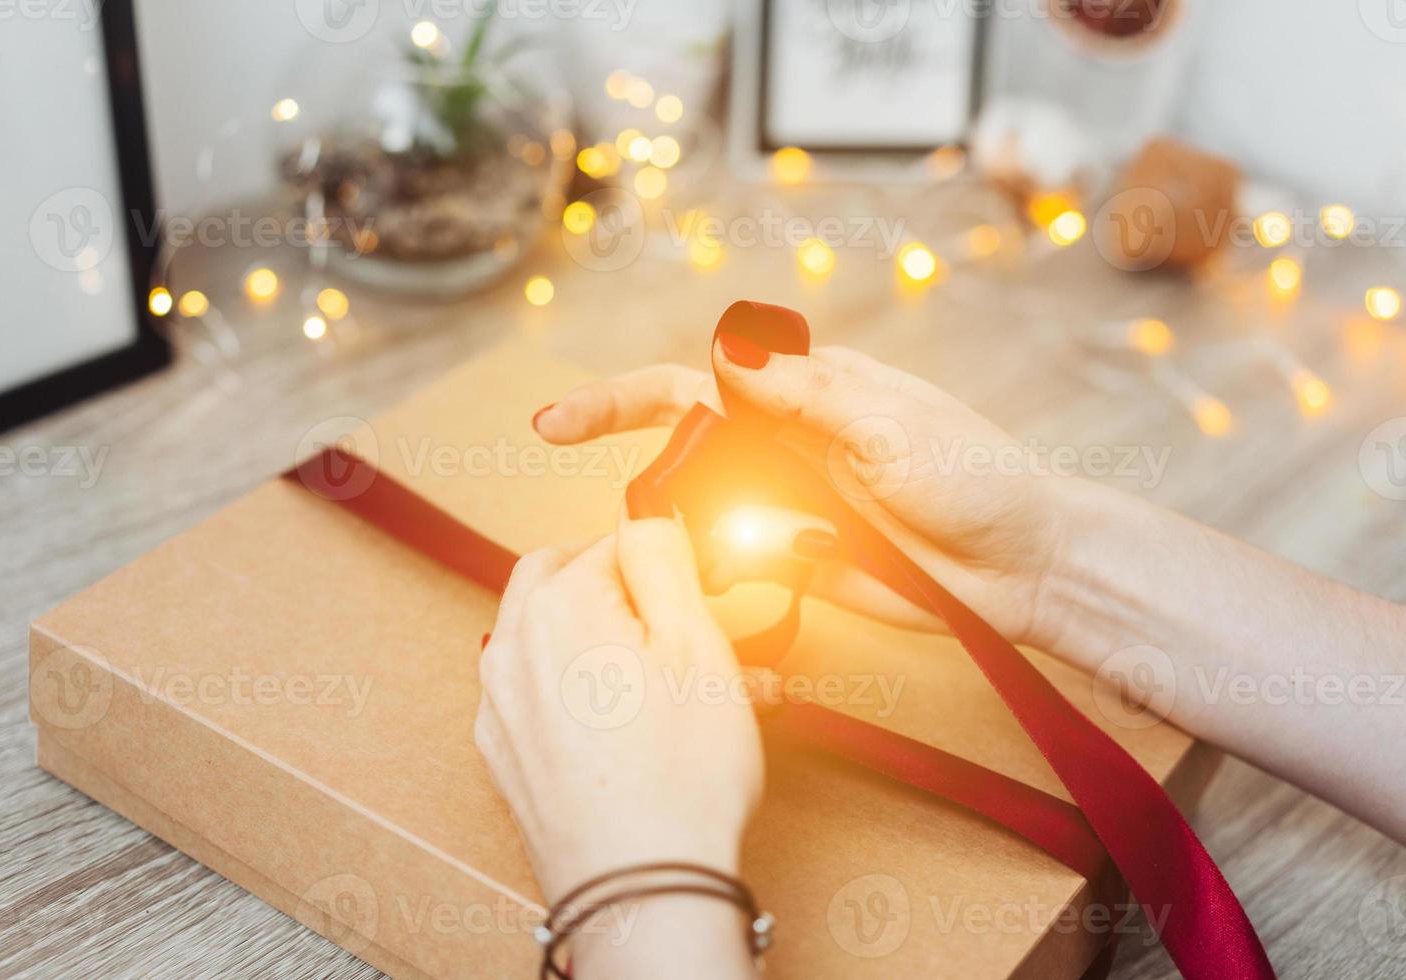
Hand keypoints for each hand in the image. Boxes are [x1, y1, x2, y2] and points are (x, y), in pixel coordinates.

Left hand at [475, 518, 763, 903]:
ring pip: (559, 641)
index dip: (668, 563)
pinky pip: (545, 695)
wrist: (641, 891)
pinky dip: (588, 693)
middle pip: (570, 581)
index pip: (614, 541)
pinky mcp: (506, 754)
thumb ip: (663, 557)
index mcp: (556, 602)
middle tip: (684, 628)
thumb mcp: (697, 640)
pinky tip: (639, 727)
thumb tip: (644, 510)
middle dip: (627, 594)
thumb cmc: (679, 775)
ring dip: (614, 645)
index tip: (702, 592)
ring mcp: (501, 704)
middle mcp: (512, 645)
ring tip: (680, 688)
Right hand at [532, 340, 1078, 650]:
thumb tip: (725, 349)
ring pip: (702, 513)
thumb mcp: (889, 424)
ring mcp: (790, 506)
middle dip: (644, 475)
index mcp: (805, 393)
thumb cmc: (975, 476)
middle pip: (683, 450)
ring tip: (738, 548)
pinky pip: (738, 566)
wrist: (1025, 567)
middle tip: (627, 520)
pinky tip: (734, 578)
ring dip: (686, 532)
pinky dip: (721, 572)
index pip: (693, 385)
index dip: (620, 401)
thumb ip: (804, 393)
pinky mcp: (800, 563)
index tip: (556, 423)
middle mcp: (786, 444)